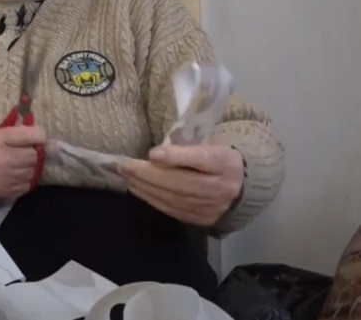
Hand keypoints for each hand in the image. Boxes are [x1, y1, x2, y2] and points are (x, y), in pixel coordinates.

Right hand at [0, 126, 46, 200]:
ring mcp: (4, 177)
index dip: (38, 134)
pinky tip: (16, 176)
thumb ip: (4, 135)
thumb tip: (27, 134)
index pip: (31, 135)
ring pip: (33, 171)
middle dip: (34, 151)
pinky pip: (26, 186)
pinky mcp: (2, 192)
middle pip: (35, 155)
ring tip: (21, 163)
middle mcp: (2, 158)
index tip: (37, 136)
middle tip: (26, 150)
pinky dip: (25, 180)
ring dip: (30, 166)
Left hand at [119, 144, 244, 226]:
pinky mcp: (202, 219)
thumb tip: (155, 155)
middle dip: (148, 174)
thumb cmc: (217, 160)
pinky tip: (138, 189)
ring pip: (173, 198)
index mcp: (226, 163)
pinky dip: (152, 199)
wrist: (240, 188)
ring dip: (145, 187)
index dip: (176, 157)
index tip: (152, 153)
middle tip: (124, 166)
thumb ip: (186, 149)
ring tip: (127, 177)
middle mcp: (221, 188)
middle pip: (181, 182)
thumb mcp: (209, 146)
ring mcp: (212, 207)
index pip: (201, 159)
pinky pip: (172, 209)